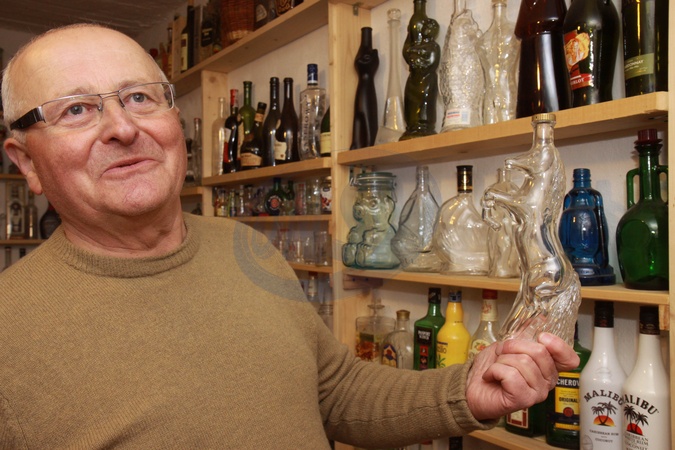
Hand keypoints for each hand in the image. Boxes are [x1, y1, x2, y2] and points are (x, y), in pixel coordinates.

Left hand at [465, 333, 579, 420]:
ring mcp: (537, 393)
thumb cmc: (491, 368)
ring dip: (501, 360)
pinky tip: (491, 377)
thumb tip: (541, 317)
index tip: (542, 337)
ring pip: (523, 362)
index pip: (570, 359)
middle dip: (513, 347)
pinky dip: (494, 371)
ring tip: (495, 369)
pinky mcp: (523, 400)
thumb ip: (525, 335)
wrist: (472, 388)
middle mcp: (547, 382)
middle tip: (501, 355)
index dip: (559, 345)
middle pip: (539, 352)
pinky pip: (511, 375)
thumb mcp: (508, 345)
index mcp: (547, 368)